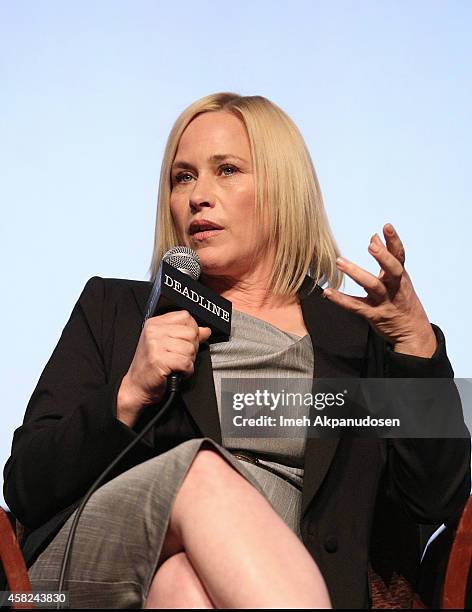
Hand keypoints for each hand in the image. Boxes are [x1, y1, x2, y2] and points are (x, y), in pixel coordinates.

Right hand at [117, 311, 210, 426]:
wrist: (137, 386)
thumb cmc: (150, 366)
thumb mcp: (166, 344)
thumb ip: (186, 335)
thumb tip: (205, 331)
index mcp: (155, 324)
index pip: (185, 316)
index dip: (192, 330)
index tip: (186, 341)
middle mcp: (153, 332)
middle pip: (191, 332)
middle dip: (192, 347)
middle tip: (181, 356)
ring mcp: (155, 345)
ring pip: (190, 348)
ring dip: (189, 360)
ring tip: (177, 364)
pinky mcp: (159, 360)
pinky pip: (186, 362)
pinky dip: (187, 370)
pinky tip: (178, 371)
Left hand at [323, 223, 436, 357]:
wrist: (412, 331)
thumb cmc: (402, 300)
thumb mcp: (399, 278)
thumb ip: (387, 256)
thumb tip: (375, 236)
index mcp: (400, 277)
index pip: (399, 256)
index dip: (394, 241)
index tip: (386, 226)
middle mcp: (395, 288)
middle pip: (393, 270)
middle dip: (383, 257)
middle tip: (371, 245)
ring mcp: (385, 302)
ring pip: (373, 287)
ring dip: (356, 273)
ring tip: (339, 262)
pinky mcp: (374, 315)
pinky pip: (356, 307)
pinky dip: (341, 300)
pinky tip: (328, 292)